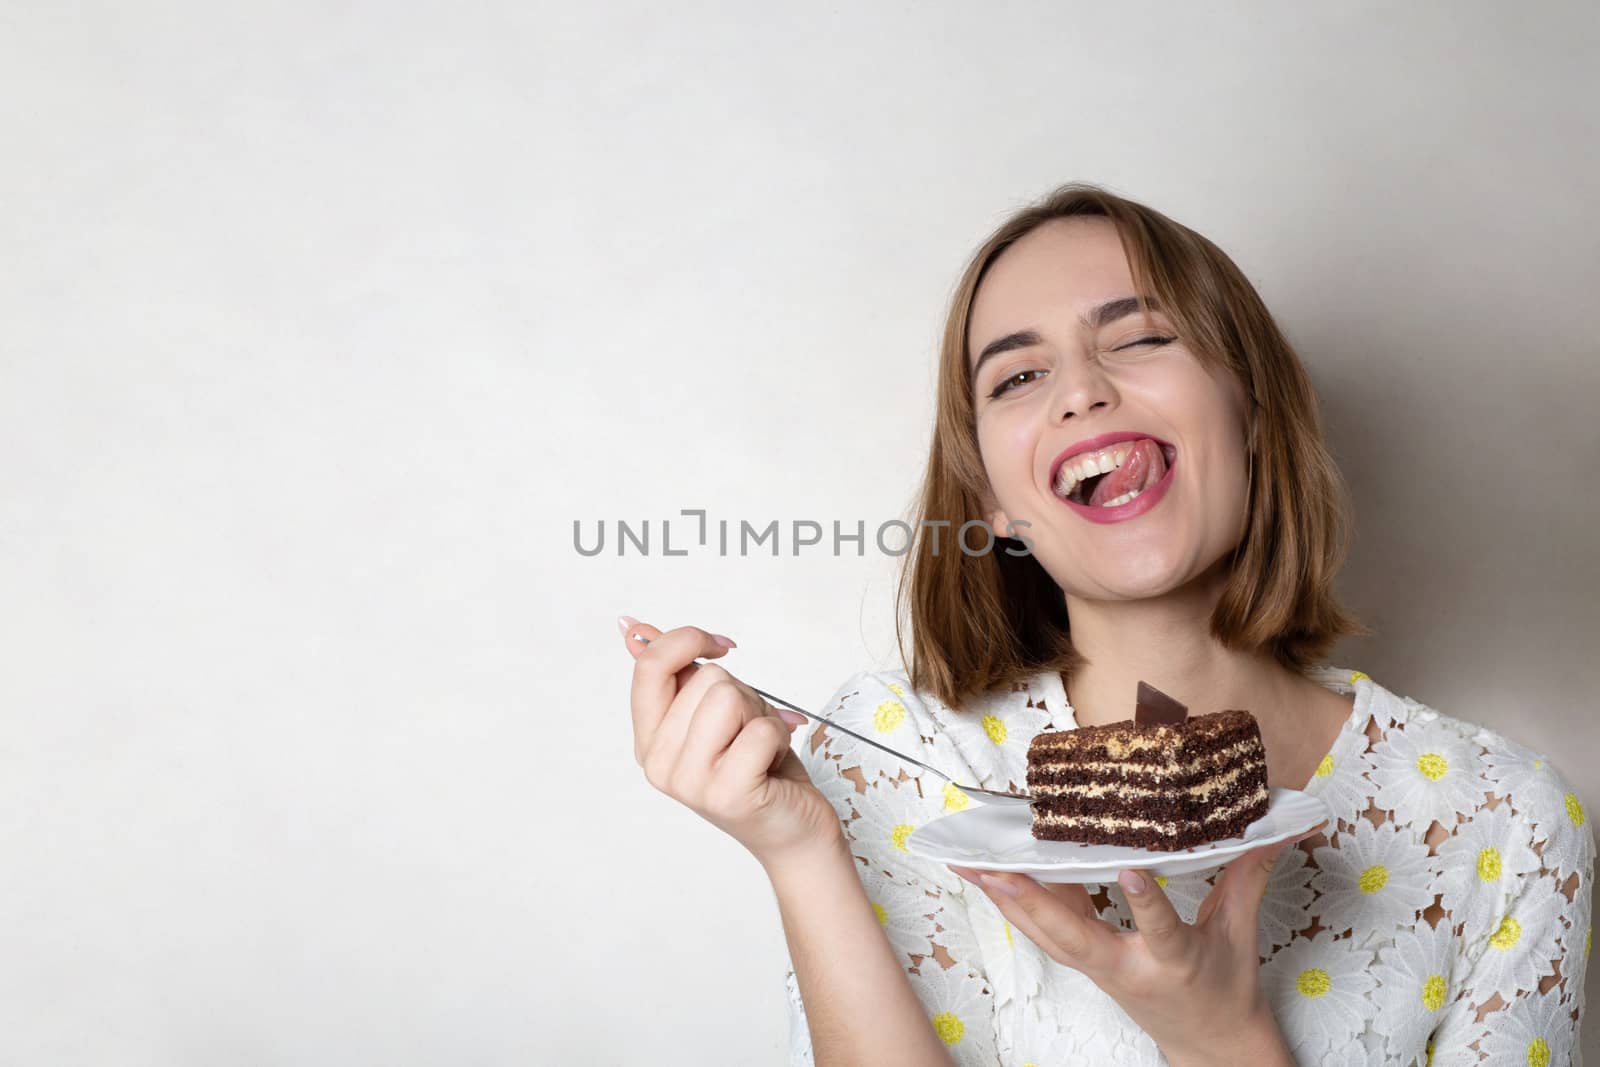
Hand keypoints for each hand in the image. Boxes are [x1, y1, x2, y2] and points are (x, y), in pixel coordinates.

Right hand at [621, 618, 843, 869]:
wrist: (793, 828)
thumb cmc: (757, 766)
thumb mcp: (713, 712)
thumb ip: (675, 673)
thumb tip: (631, 628)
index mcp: (648, 740)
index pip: (650, 666)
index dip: (690, 640)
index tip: (721, 646)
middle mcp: (659, 763)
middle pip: (706, 678)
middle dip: (742, 694)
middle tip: (748, 731)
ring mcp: (689, 782)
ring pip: (729, 698)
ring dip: (760, 715)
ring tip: (759, 747)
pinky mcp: (726, 794)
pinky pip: (759, 730)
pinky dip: (779, 737)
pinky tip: (772, 763)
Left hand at [949, 824, 1325, 1066]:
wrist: (1209, 1046)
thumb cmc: (1225, 989)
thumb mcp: (1241, 935)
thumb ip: (1250, 876)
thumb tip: (1278, 829)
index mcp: (1175, 962)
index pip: (1161, 929)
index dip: (1145, 902)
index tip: (1132, 871)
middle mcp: (1127, 968)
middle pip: (1073, 937)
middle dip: (1031, 903)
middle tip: (990, 867)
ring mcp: (1100, 970)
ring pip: (1046, 935)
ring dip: (1006, 901)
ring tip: (969, 865)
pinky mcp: (1085, 964)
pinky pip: (1046, 933)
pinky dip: (1018, 904)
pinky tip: (991, 876)